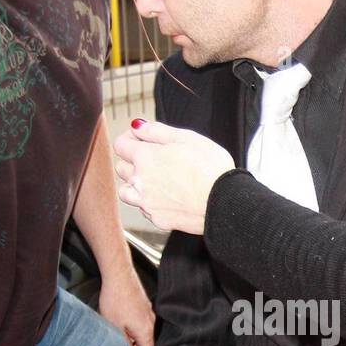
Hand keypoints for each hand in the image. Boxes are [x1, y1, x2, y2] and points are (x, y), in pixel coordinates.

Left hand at [98, 268, 155, 345]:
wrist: (118, 274)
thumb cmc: (115, 298)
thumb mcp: (114, 326)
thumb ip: (123, 343)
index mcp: (146, 331)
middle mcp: (151, 322)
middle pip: (147, 345)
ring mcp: (149, 313)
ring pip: (143, 334)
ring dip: (133, 340)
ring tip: (120, 341)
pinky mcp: (144, 306)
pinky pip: (142, 323)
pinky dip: (134, 329)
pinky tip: (122, 327)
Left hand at [115, 120, 234, 233]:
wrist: (224, 202)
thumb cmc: (211, 168)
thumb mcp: (187, 137)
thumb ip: (157, 130)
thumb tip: (137, 126)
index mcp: (146, 157)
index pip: (120, 145)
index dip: (129, 139)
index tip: (140, 139)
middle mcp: (141, 180)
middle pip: (121, 168)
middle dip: (132, 160)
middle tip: (152, 158)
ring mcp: (147, 202)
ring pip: (126, 192)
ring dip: (134, 184)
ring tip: (153, 181)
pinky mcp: (158, 219)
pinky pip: (144, 209)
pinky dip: (148, 201)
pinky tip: (165, 196)